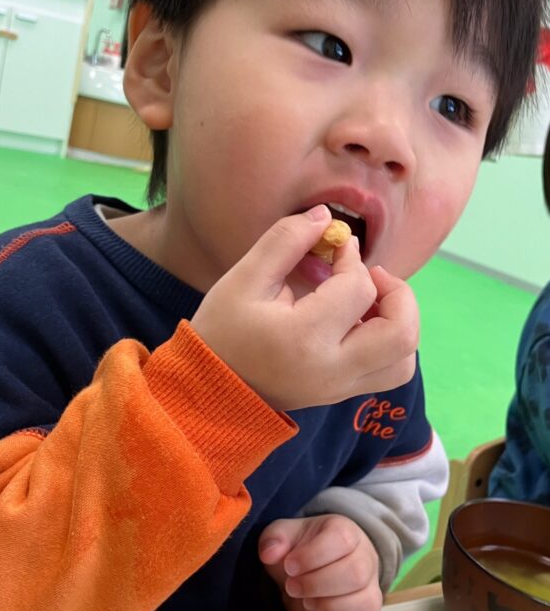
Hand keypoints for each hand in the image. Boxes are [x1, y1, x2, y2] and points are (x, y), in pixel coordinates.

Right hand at [190, 206, 418, 409]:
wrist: (208, 387)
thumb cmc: (221, 331)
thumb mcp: (243, 279)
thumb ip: (285, 241)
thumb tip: (325, 216)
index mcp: (305, 338)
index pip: (357, 289)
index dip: (351, 257)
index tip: (334, 245)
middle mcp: (333, 371)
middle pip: (401, 334)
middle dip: (397, 294)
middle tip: (371, 276)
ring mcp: (340, 388)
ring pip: (403, 361)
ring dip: (399, 323)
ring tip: (369, 303)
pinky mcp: (341, 394)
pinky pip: (388, 372)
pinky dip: (387, 344)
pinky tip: (359, 323)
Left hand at [259, 515, 382, 610]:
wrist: (311, 569)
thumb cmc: (302, 549)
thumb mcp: (284, 535)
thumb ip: (274, 538)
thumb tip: (270, 553)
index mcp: (346, 533)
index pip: (342, 539)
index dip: (312, 556)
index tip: (290, 566)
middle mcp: (365, 559)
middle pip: (357, 574)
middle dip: (317, 585)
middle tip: (293, 587)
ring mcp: (369, 590)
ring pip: (365, 605)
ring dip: (328, 609)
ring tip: (306, 603)